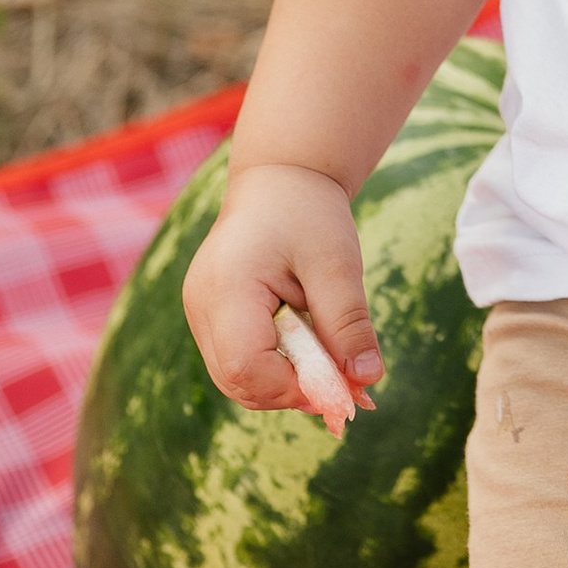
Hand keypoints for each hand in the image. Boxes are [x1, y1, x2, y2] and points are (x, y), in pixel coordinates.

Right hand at [183, 161, 384, 417]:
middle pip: (238, 382)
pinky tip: (309, 344)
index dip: (294, 386)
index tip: (343, 380)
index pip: (246, 368)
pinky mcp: (209, 318)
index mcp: (226, 289)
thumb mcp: (337, 264)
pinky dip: (276, 366)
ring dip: (286, 380)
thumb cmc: (308, 212)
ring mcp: (199, 314)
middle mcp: (200, 307)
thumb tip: (368, 380)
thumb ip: (348, 324)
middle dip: (294, 390)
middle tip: (345, 376)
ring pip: (237, 379)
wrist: (280, 177)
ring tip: (330, 354)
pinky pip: (239, 361)